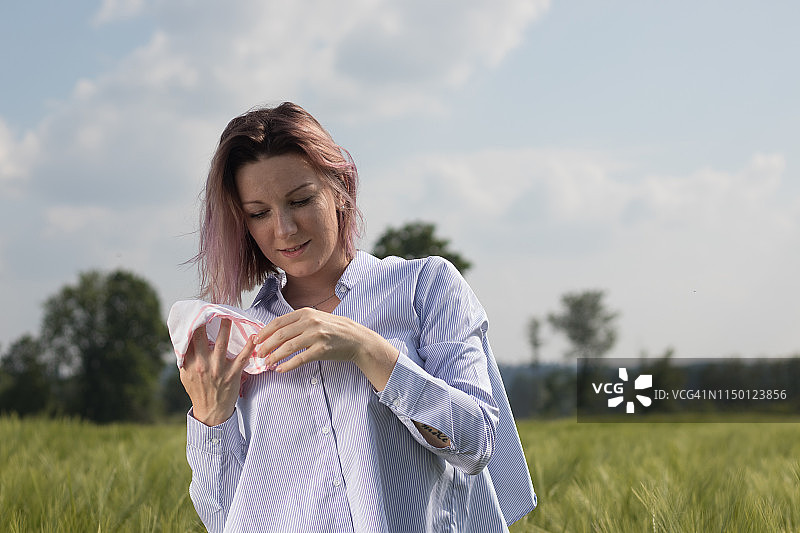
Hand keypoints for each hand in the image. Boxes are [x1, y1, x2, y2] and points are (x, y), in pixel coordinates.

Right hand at [179, 318, 255, 425]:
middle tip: (210, 307)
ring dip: (226, 328)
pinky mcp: (233, 374)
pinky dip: (248, 347)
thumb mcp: (186, 375)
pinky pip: (242, 358)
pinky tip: (253, 336)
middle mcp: (203, 364)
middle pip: (202, 337)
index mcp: (190, 363)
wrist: (211, 411)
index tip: (196, 311)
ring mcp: (218, 369)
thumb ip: (186, 358)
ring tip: (229, 315)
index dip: (192, 324)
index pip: (189, 339)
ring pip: (222, 344)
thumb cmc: (198, 390)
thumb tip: (184, 339)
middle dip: (205, 321)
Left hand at [254, 308, 397, 389]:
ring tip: (266, 363)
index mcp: (305, 313)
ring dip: (274, 357)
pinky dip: (288, 365)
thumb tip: (276, 332)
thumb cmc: (335, 329)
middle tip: (258, 354)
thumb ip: (298, 322)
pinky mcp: (322, 350)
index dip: (264, 332)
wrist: (357, 339)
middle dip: (266, 346)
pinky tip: (280, 369)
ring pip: (288, 348)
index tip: (256, 341)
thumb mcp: (316, 318)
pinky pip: (300, 359)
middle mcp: (310, 322)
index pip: (278, 322)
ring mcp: (316, 336)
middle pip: (280, 335)